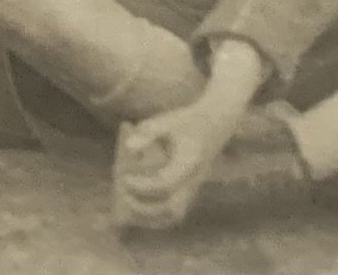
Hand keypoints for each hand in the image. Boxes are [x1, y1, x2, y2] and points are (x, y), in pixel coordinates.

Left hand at [111, 99, 245, 231]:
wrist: (214, 126)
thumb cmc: (187, 121)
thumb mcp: (168, 120)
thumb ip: (149, 132)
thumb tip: (129, 147)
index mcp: (190, 162)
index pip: (165, 183)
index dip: (143, 185)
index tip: (124, 177)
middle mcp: (194, 180)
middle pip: (171, 208)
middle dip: (144, 206)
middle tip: (122, 191)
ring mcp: (194, 189)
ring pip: (174, 215)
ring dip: (150, 217)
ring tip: (126, 206)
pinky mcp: (190, 192)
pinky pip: (175, 213)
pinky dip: (156, 217)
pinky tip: (137, 210)